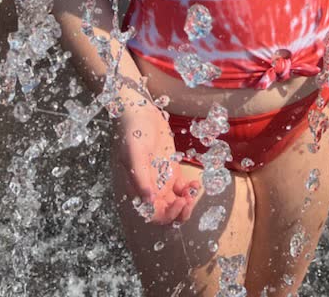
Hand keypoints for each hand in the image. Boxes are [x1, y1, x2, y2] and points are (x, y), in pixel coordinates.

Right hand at [111, 104, 200, 225]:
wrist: (140, 112)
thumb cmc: (133, 131)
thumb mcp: (135, 153)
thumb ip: (140, 177)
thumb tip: (148, 201)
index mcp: (138, 188)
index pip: (152, 214)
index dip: (167, 215)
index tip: (180, 202)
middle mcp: (150, 188)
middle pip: (166, 212)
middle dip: (180, 213)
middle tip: (189, 200)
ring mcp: (161, 179)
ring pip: (176, 203)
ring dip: (186, 203)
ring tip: (193, 190)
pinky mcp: (170, 170)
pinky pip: (181, 188)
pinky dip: (190, 190)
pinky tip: (195, 183)